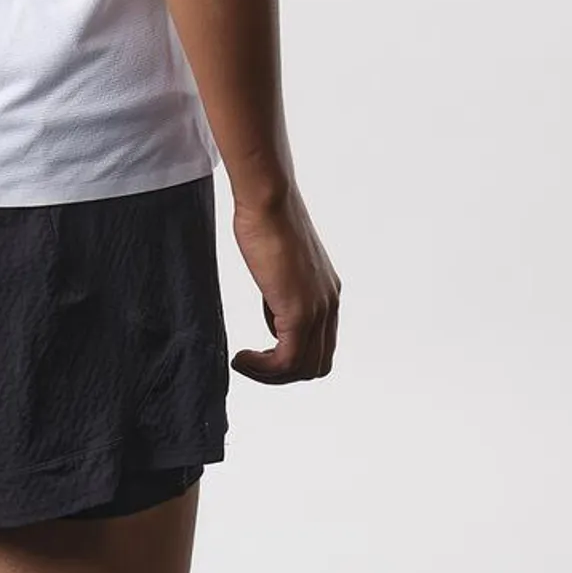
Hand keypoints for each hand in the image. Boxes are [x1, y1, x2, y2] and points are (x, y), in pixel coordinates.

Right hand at [229, 183, 339, 383]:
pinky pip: (287, 361)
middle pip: (317, 364)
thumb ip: (282, 290)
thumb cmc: (266, 217)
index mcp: (328, 292)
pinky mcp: (299, 312)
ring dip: (270, 374)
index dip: (292, 358)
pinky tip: (241, 358)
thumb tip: (274, 312)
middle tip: (252, 364)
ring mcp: (318, 310)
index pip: (320, 344)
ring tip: (243, 363)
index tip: (262, 352)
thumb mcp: (278, 263)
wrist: (268, 198)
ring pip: (303, 368)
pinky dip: (263, 368)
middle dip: (282, 373)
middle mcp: (330, 304)